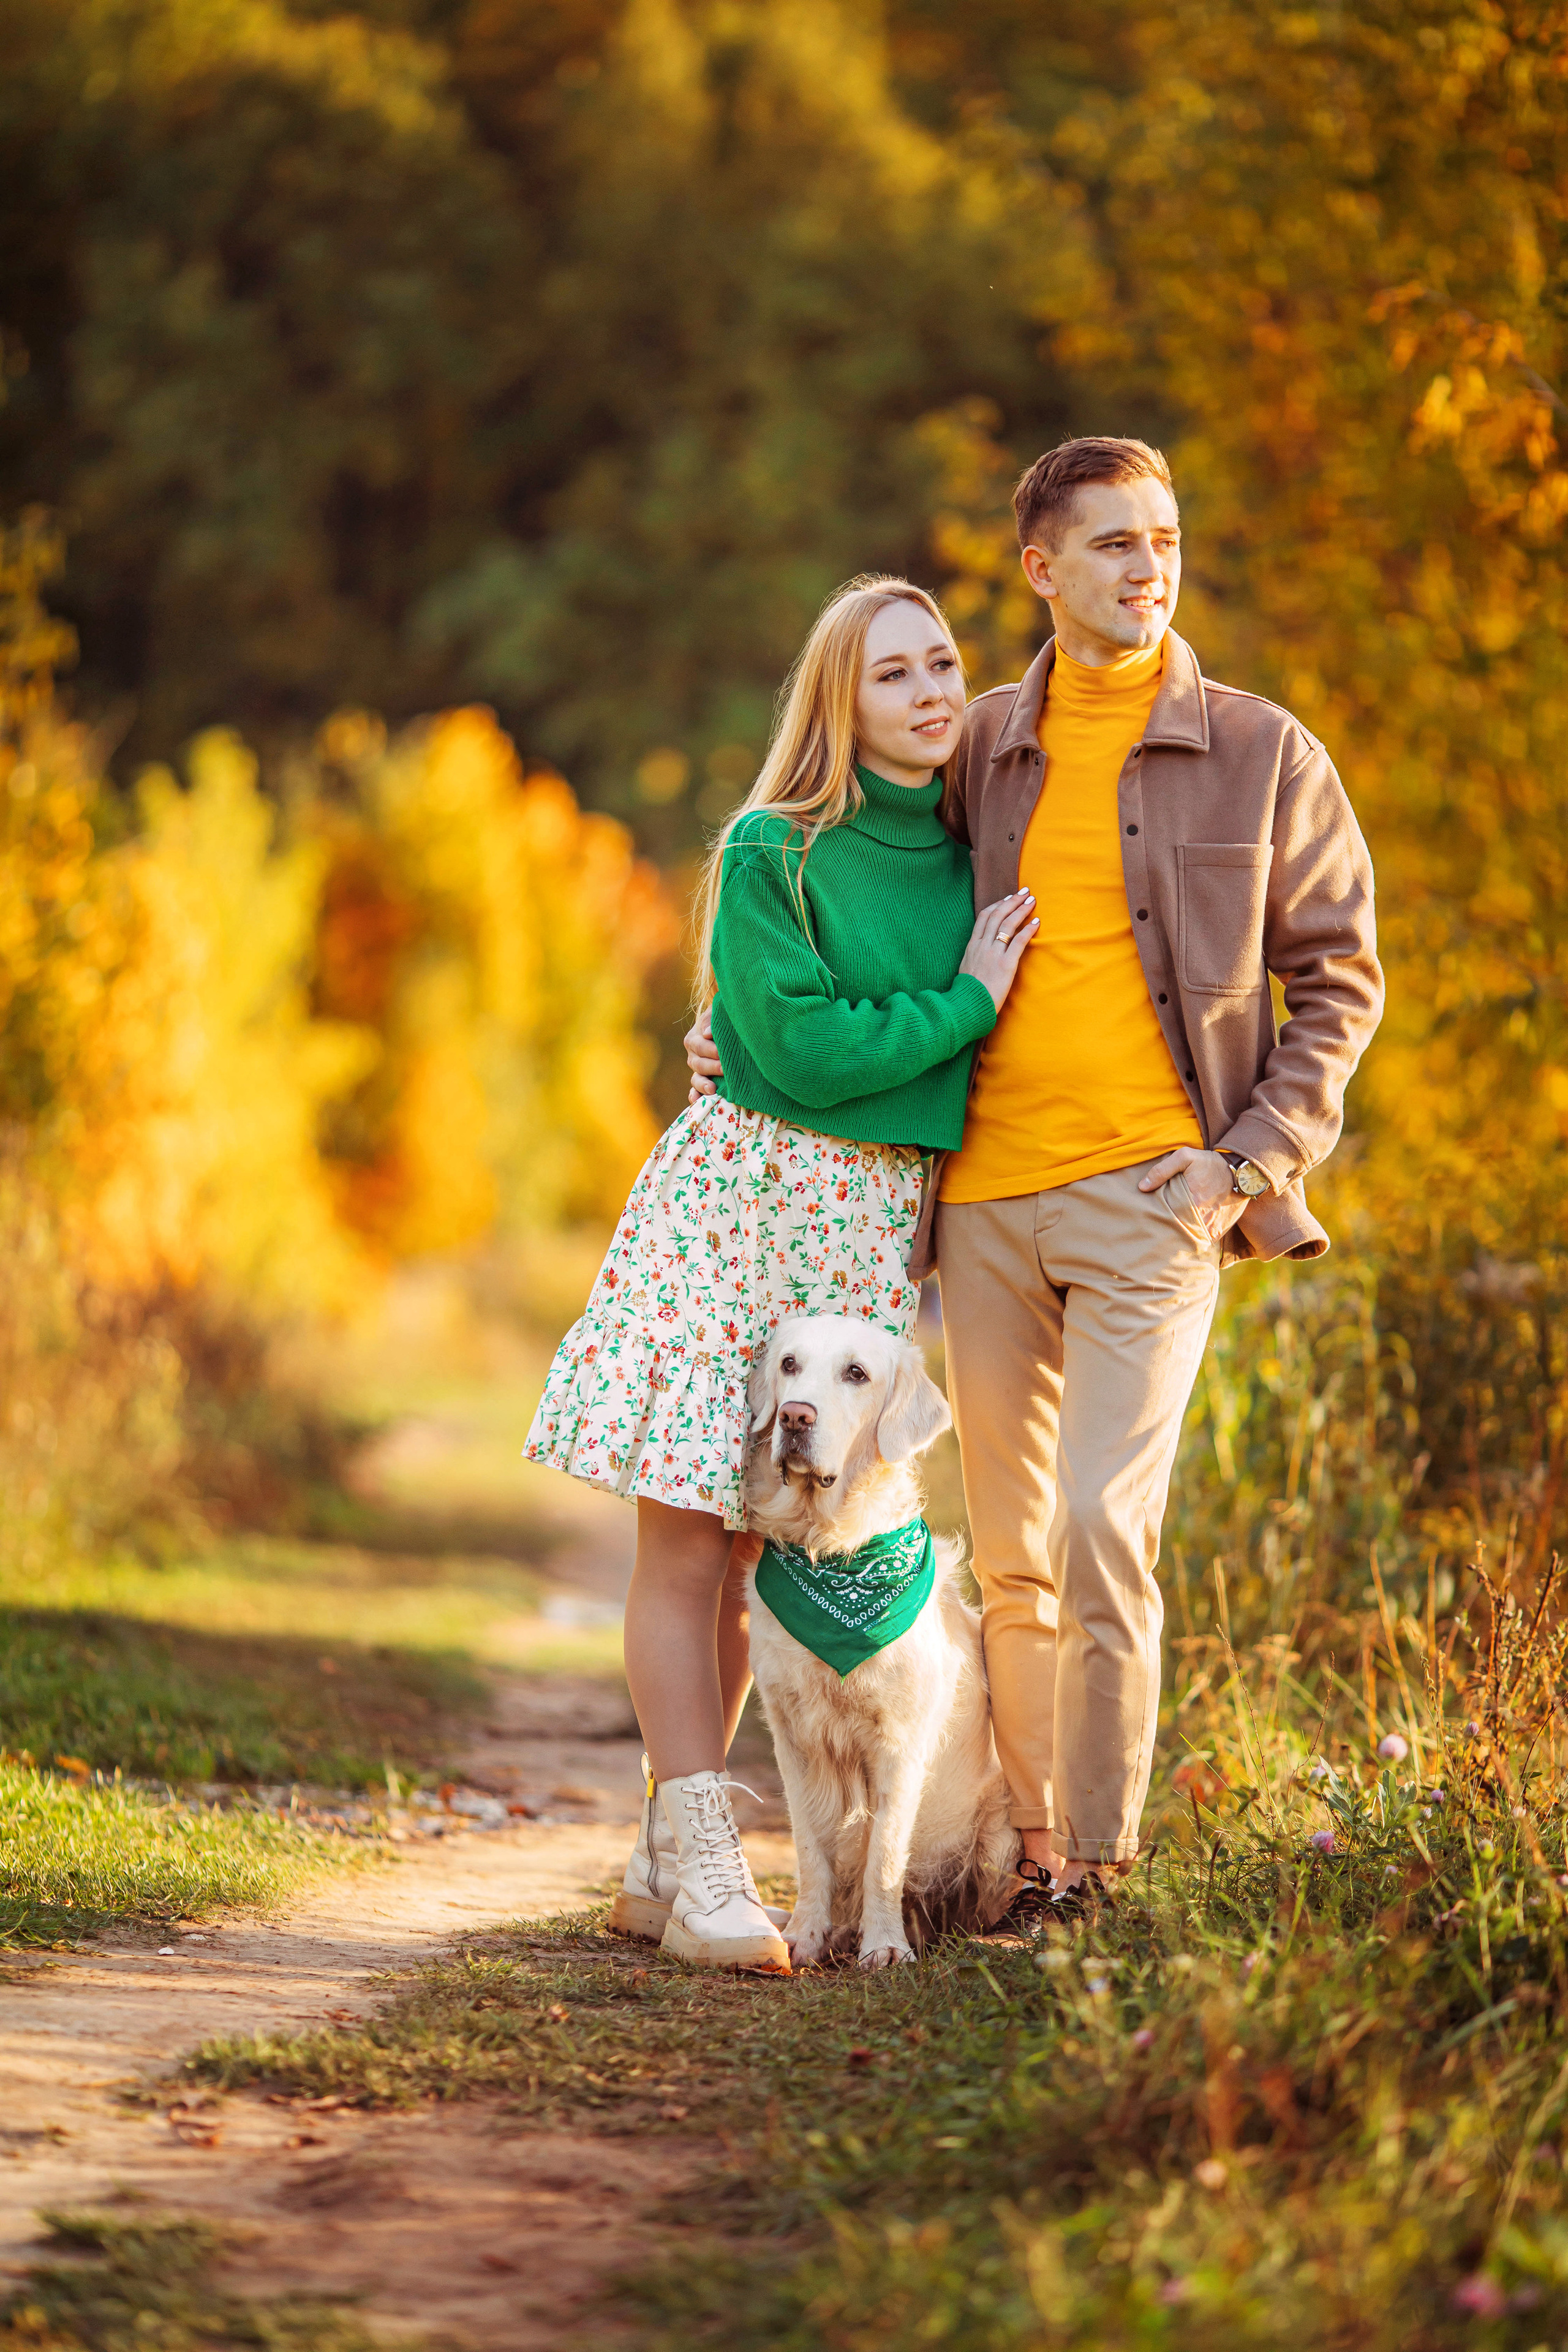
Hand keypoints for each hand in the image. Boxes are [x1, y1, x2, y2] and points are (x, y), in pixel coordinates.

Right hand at [685, 1004, 723, 1102]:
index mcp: (694, 1039)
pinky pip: (696, 1091)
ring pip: (696, 1079)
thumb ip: (712, 1019)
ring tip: (712, 1089)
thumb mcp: (718, 1013)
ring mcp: (697, 1071)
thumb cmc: (725, 1020)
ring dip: (703, 1085)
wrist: (730, 1031)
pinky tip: (698, 1101)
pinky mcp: (703, 1082)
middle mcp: (693, 1056)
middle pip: (698, 1064)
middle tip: (725, 1069)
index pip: (699, 1046)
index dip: (710, 1050)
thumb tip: (707, 1033)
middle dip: (712, 1067)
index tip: (721, 1052)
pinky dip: (696, 1096)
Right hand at [959, 890, 1038, 1012]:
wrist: (968, 1006)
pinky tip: (1036, 922)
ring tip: (1032, 901)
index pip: (984, 917)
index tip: (1007, 898)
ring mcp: (993, 954)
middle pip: (997, 915)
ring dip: (1021, 910)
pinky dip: (1028, 930)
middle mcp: (982, 945)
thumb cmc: (968, 992)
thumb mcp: (966, 968)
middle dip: (1012, 901)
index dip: (997, 904)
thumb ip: (975, 956)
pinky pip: (1018, 941)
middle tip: (1024, 892)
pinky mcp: (1006, 964)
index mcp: (972, 946)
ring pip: (1008, 924)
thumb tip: (982, 951)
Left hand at [1138, 1145, 1249, 1240]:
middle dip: (1166, 1232)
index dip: (1157, 1220)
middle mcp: (1200, 1218)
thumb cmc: (1210, 1163)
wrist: (1241, 1172)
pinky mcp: (1219, 1231)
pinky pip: (1203, 1243)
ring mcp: (1211, 1227)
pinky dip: (1195, 1241)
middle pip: (1176, 1232)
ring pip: (1189, 1240)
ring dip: (1180, 1238)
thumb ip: (1162, 1170)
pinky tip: (1186, 1237)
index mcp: (1189, 1201)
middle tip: (1156, 1231)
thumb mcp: (1185, 1156)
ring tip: (1169, 1236)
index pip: (1166, 1218)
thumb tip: (1142, 1186)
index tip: (1150, 1219)